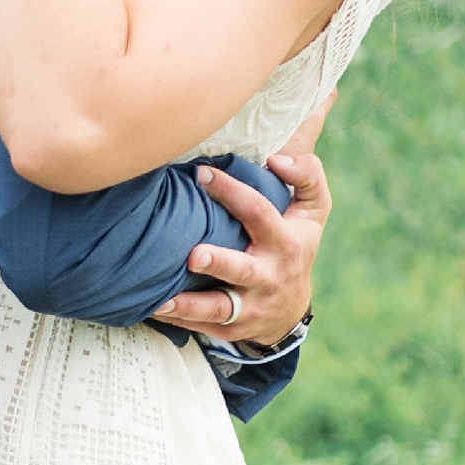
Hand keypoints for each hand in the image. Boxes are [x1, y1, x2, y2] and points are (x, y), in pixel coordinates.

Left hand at [149, 95, 335, 348]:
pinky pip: (202, 326)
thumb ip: (308, 168)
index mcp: (286, 240)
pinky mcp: (231, 327)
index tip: (203, 174)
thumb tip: (294, 137)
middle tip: (193, 253)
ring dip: (191, 302)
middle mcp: (268, 274)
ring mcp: (249, 304)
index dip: (233, 193)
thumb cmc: (296, 239)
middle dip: (219, 261)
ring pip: (220, 307)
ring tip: (162, 296)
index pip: (260, 213)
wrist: (291, 307)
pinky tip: (150, 308)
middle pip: (242, 269)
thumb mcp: (314, 207)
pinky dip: (177, 319)